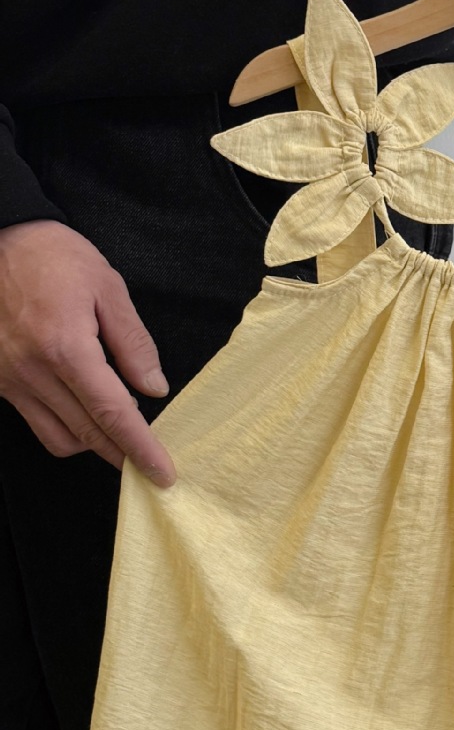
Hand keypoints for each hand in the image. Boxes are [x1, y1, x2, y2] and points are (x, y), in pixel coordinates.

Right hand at [0, 220, 174, 484]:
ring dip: (93, 444)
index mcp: (66, 347)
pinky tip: (84, 414)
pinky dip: (64, 429)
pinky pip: (35, 422)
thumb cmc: (53, 256)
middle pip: (87, 433)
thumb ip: (133, 343)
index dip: (140, 448)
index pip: (112, 414)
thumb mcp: (106, 287)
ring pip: (59, 438)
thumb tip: (155, 389)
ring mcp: (10, 379)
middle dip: (122, 455)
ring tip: (118, 433)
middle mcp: (33, 371)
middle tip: (149, 465)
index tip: (162, 473)